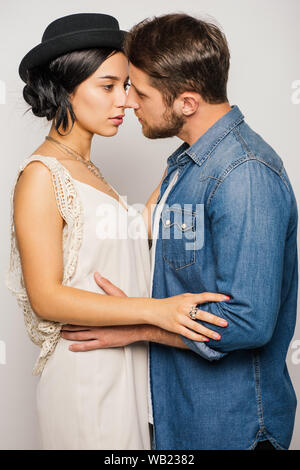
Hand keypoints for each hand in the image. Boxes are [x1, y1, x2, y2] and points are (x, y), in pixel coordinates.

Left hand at [60, 272, 143, 350]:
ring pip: (79, 336)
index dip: (69, 313)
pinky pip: (88, 346)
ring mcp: (99, 334)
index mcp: (98, 313)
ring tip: (61, 334)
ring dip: (69, 335)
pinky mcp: (103, 342)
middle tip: (56, 324)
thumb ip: (106, 285)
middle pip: (76, 325)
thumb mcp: (118, 296)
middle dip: (65, 325)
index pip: (79, 313)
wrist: (139, 326)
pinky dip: (78, 347)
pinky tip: (71, 347)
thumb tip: (98, 275)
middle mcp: (96, 324)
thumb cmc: (129, 313)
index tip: (61, 311)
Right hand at [93, 272, 228, 341]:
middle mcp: (184, 308)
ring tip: (219, 336)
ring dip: (209, 332)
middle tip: (226, 323)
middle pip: (202, 314)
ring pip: (197, 327)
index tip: (227, 298)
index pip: (204, 296)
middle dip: (215, 320)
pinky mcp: (175, 328)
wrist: (153, 310)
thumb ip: (195, 299)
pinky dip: (198, 337)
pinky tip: (206, 339)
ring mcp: (179, 319)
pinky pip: (189, 334)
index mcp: (187, 299)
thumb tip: (211, 300)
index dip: (216, 297)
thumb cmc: (171, 303)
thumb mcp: (182, 297)